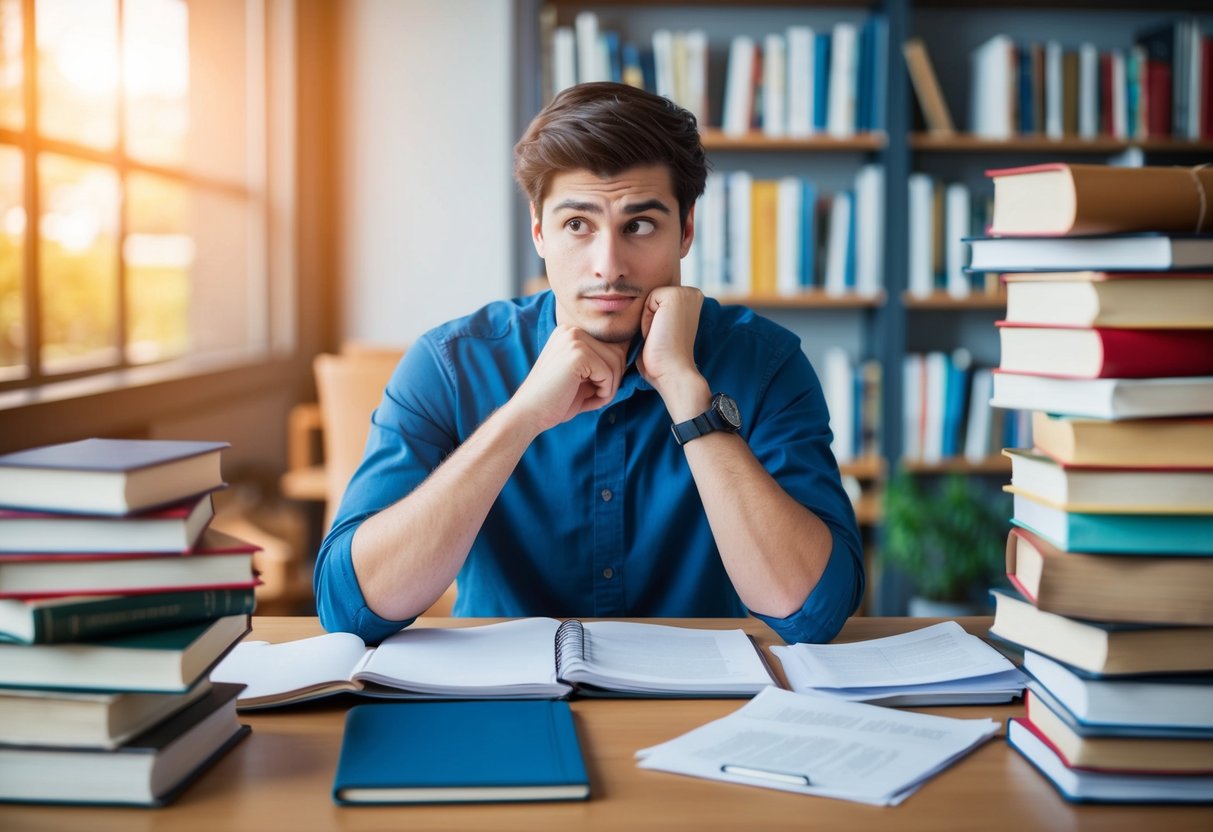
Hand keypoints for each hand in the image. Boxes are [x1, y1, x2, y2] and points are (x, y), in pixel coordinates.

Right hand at [511, 324, 627, 431]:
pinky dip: (605, 392)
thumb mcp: (583, 376)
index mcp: (571, 332)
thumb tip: (631, 353)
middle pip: (617, 352)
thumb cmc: (556, 400)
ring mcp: (573, 339)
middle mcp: (572, 330)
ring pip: (616, 362)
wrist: (529, 414)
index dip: (611, 372)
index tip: (595, 388)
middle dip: (613, 380)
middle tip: (596, 396)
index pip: (612, 346)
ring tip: (592, 398)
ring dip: (610, 387)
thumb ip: (603, 363)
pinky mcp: (577, 353)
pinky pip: (609, 372)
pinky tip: (588, 399)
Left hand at [637, 286, 707, 412]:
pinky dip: (646, 319)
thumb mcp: (661, 329)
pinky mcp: (675, 295)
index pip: (656, 300)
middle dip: (649, 318)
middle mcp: (691, 294)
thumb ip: (657, 313)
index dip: (652, 320)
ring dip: (647, 319)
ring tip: (659, 334)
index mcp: (690, 301)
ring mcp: (685, 293)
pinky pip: (646, 300)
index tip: (663, 336)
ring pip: (648, 298)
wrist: (672, 372)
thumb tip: (634, 303)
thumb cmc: (663, 358)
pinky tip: (657, 332)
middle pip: (651, 297)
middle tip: (661, 336)